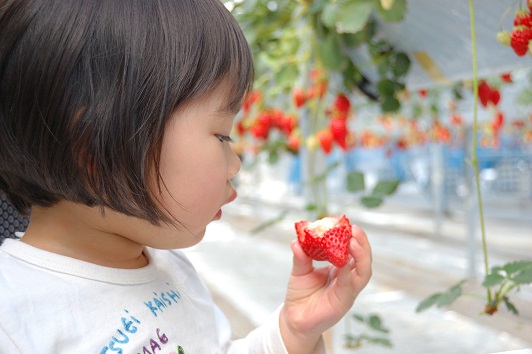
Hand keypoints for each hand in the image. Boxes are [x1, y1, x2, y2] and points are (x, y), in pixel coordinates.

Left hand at [279, 224, 371, 353]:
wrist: (294, 318)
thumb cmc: (300, 293)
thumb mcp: (299, 271)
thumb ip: (301, 257)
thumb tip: (296, 240)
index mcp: (340, 269)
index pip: (353, 251)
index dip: (353, 238)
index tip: (348, 224)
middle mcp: (347, 279)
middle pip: (364, 260)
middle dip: (362, 244)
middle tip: (354, 229)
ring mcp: (348, 291)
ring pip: (363, 272)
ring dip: (361, 256)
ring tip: (353, 241)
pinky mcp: (343, 302)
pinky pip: (349, 285)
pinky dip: (347, 272)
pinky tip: (343, 261)